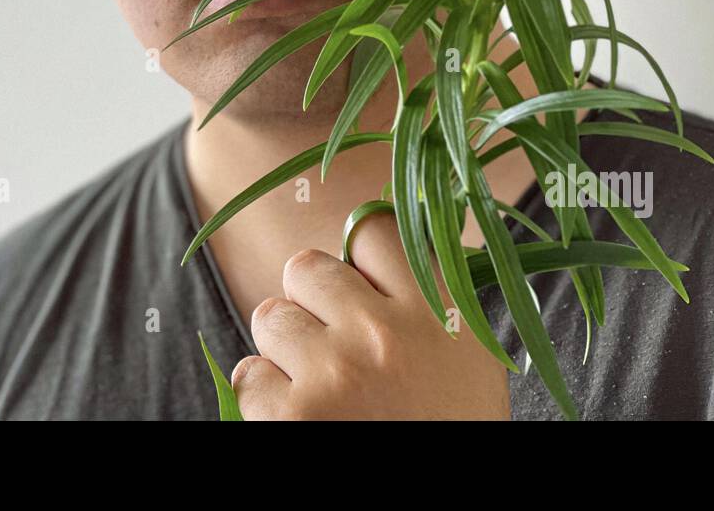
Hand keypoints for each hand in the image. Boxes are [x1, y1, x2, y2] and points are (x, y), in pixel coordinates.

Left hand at [229, 210, 512, 419]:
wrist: (445, 507)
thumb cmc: (450, 428)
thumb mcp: (465, 358)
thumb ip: (427, 301)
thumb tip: (370, 251)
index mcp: (437, 312)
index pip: (373, 229)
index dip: (358, 257)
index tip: (359, 283)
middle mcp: (383, 332)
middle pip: (306, 266)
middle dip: (309, 300)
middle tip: (331, 340)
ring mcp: (334, 373)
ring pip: (269, 316)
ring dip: (284, 349)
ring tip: (320, 387)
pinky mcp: (293, 417)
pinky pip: (248, 374)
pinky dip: (265, 398)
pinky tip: (300, 419)